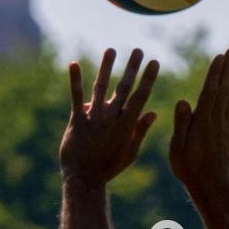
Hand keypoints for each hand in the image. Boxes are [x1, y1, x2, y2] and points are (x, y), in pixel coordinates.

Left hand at [60, 48, 159, 187]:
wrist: (84, 179)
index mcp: (127, 126)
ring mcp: (94, 119)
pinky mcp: (77, 121)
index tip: (155, 62)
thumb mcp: (130, 152)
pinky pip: (76, 97)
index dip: (148, 79)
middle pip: (123, 88)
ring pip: (101, 88)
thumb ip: (140, 131)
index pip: (140, 97)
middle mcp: (112, 119)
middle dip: (132, 68)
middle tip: (138, 49)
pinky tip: (73, 64)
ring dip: (106, 67)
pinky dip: (75, 80)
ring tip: (111, 49)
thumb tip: (153, 113)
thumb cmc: (108, 166)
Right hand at [169, 48, 228, 196]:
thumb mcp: (178, 147)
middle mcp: (218, 120)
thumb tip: (183, 101)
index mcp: (203, 122)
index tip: (220, 56)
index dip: (215, 74)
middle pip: (224, 89)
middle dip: (227, 68)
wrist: (210, 184)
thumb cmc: (188, 167)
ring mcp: (226, 124)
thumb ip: (182, 124)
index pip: (210, 92)